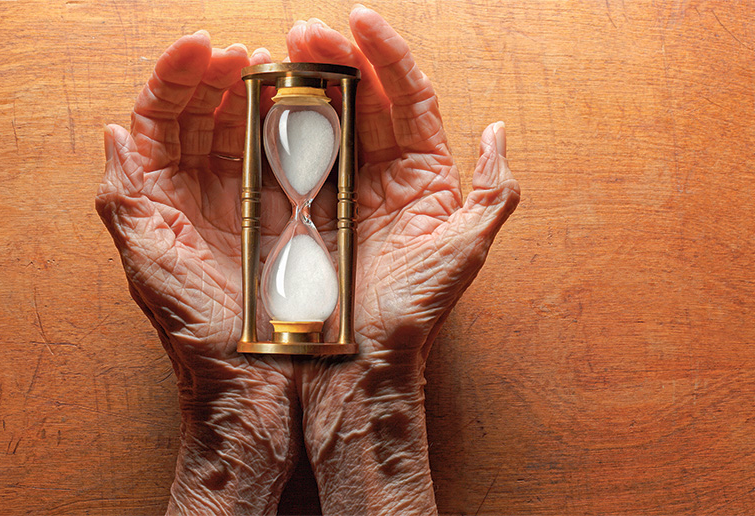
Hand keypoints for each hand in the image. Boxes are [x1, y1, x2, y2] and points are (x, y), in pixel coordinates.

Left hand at [96, 34, 297, 514]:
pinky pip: (290, 162)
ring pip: (246, 131)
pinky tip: (301, 109)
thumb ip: (126, 195)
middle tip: (242, 52)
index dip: (176, 76)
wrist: (257, 382)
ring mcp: (248, 204)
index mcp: (164, 198)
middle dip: (219, 76)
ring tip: (271, 67)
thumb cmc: (200, 329)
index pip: (163, 119)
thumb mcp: (150, 261)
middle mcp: (203, 194)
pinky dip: (294, 131)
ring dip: (256, 93)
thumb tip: (115, 131)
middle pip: (205, 115)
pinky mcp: (291, 219)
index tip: (199, 45)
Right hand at [287, 7, 519, 513]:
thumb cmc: (409, 316)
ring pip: (320, 123)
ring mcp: (335, 194)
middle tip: (304, 32)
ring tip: (278, 54)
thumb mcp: (462, 252)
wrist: (355, 368)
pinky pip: (284, 159)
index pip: (407, 99)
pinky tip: (257, 101)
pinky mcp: (295, 214)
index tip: (360, 19)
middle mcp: (379, 179)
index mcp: (421, 178)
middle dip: (335, 58)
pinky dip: (272, 127)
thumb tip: (497, 131)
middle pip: (359, 101)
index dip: (387, 55)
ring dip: (301, 83)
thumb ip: (491, 192)